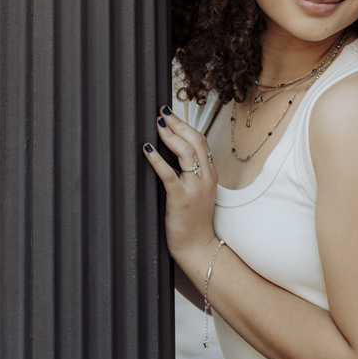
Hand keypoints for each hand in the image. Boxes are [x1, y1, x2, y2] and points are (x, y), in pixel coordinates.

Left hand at [142, 106, 218, 274]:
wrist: (197, 246)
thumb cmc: (194, 221)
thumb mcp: (198, 192)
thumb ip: (189, 173)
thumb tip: (170, 154)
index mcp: (210, 175)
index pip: (201, 142)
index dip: (186, 125)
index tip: (171, 114)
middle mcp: (205, 178)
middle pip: (195, 142)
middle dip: (178, 124)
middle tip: (162, 112)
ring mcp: (195, 188)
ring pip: (186, 153)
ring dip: (170, 136)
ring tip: (157, 125)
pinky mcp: (181, 199)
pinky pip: (168, 174)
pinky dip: (157, 159)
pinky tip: (147, 150)